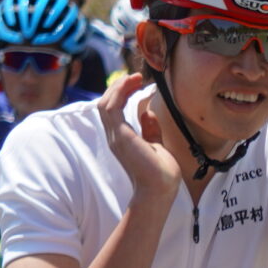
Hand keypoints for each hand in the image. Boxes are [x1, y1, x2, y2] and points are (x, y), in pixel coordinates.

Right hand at [107, 73, 184, 200]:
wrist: (160, 191)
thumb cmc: (161, 175)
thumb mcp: (157, 146)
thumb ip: (151, 131)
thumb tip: (147, 113)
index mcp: (122, 139)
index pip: (114, 110)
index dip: (122, 93)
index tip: (137, 83)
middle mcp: (115, 136)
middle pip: (106, 103)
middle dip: (119, 87)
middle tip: (136, 76)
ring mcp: (116, 136)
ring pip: (106, 103)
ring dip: (119, 87)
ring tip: (134, 77)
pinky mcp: (120, 135)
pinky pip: (112, 107)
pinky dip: (119, 92)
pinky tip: (132, 84)